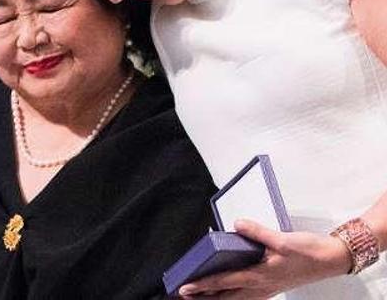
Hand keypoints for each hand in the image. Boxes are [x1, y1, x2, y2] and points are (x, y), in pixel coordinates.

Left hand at [178, 219, 351, 298]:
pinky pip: (247, 295)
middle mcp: (261, 286)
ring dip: (217, 297)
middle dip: (204, 297)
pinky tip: (228, 292)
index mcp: (260, 276)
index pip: (224, 282)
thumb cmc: (309, 251)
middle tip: (183, 296)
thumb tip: (238, 224)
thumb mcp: (283, 239)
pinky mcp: (272, 285)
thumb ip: (258, 232)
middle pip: (225, 296)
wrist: (332, 259)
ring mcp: (267, 288)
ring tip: (199, 296)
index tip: (184, 288)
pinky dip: (233, 295)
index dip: (202, 285)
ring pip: (235, 298)